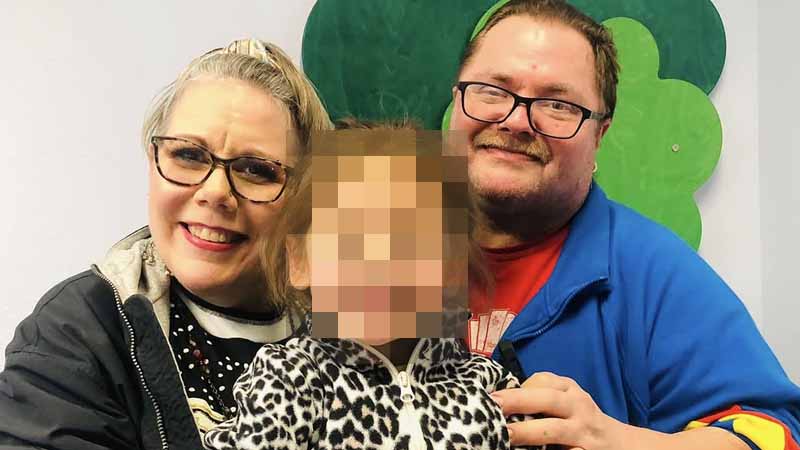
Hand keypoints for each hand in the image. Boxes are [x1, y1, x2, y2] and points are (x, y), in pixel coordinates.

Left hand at [490, 371, 624, 449]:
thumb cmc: (580, 418)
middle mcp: (577, 407)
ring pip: (555, 429)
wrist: (619, 444)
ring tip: (506, 435)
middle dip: (518, 401)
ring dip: (528, 432)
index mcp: (570, 390)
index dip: (517, 388)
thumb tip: (503, 399)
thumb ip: (543, 395)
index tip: (494, 396)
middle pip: (547, 400)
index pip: (543, 380)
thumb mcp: (568, 399)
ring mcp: (583, 433)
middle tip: (492, 405)